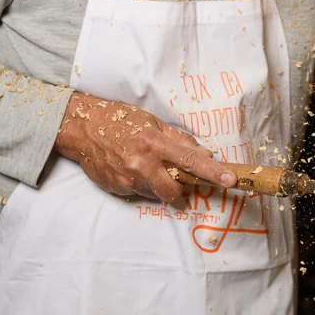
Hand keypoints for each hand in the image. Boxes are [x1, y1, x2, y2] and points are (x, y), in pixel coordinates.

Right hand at [54, 92, 236, 200]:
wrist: (84, 128)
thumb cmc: (121, 120)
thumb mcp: (153, 122)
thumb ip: (180, 140)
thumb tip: (205, 154)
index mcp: (154, 142)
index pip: (190, 160)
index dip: (213, 171)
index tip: (230, 179)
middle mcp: (142, 163)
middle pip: (175, 189)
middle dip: (182, 188)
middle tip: (178, 176)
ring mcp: (128, 179)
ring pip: (158, 194)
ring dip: (160, 184)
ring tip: (148, 165)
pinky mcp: (118, 188)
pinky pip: (141, 193)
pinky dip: (143, 184)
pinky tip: (132, 168)